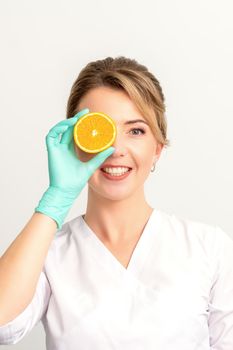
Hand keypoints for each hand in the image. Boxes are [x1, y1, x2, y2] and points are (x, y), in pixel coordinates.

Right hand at [35, 108, 114, 228]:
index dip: (80, 124)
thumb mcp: (92, 165)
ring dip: (66, 123)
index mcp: (71, 150)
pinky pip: (51, 136)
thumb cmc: (76, 181)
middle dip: (75, 119)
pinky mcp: (51, 151)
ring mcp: (57, 149)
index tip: (89, 116)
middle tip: (85, 112)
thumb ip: (100, 157)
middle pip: (68, 129)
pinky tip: (67, 126)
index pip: (75, 133)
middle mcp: (63, 148)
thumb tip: (113, 148)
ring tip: (76, 119)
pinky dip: (57, 129)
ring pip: (59, 130)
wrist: (67, 191)